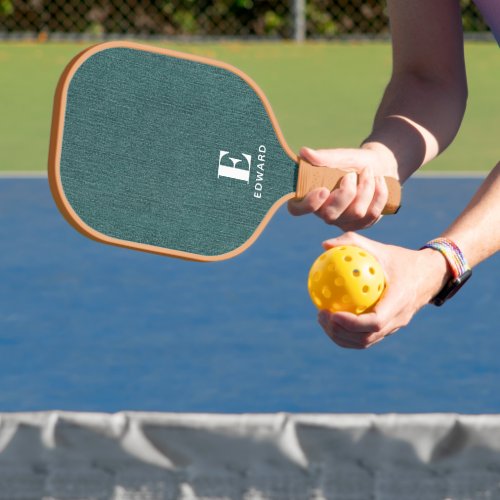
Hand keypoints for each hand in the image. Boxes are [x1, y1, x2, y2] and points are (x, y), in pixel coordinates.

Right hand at [288, 145, 397, 230]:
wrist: (379, 166)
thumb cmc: (353, 161)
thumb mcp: (340, 157)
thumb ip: (323, 157)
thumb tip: (304, 152)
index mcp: (311, 196)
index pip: (297, 209)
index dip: (308, 204)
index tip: (323, 190)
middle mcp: (324, 213)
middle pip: (330, 215)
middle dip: (347, 192)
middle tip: (352, 174)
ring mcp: (343, 221)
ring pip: (356, 213)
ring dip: (366, 188)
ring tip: (368, 172)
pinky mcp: (361, 224)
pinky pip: (372, 214)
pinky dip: (378, 193)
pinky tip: (379, 181)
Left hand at [316, 232, 449, 348]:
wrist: (429, 275)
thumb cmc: (401, 259)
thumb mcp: (380, 248)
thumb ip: (353, 243)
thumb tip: (324, 245)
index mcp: (399, 301)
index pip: (375, 322)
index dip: (352, 323)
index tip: (332, 313)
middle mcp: (398, 319)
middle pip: (366, 338)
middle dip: (340, 332)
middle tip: (321, 314)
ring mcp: (394, 327)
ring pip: (365, 342)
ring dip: (341, 336)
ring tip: (322, 319)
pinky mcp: (389, 329)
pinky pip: (366, 337)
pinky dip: (347, 333)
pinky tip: (331, 318)